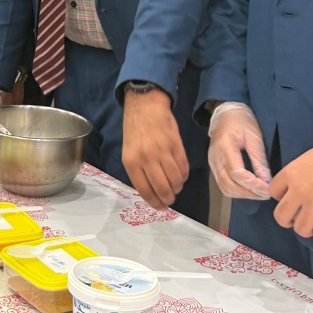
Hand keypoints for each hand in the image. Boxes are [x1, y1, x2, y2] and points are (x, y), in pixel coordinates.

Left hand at [122, 87, 188, 210]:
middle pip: (163, 188)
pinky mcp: (176, 145)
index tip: (160, 207)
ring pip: (176, 180)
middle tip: (170, 199)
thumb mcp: (129, 151)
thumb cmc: (135, 129)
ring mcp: (163, 152)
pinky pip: (183, 168)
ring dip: (177, 187)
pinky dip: (184, 176)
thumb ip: (138, 171)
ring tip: (175, 187)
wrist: (146, 105)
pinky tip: (180, 175)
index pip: (145, 190)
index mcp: (132, 161)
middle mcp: (147, 159)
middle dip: (168, 198)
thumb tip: (151, 191)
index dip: (154, 202)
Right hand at [208, 102, 272, 199]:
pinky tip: (249, 190)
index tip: (268, 187)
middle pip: (229, 185)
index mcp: (225, 147)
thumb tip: (267, 180)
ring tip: (259, 193)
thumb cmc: (241, 121)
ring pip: (226, 188)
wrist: (225, 113)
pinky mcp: (214, 167)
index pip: (237, 173)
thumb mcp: (254, 136)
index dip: (253, 184)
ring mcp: (213, 164)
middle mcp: (215, 159)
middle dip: (249, 193)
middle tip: (267, 194)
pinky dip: (237, 191)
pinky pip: (223, 185)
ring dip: (243, 195)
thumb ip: (259, 159)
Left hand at [271, 144, 312, 244]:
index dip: (280, 198)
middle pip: (281, 217)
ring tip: (312, 226)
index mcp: (290, 175)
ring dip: (306, 230)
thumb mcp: (304, 160)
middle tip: (295, 219)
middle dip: (286, 220)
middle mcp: (298, 192)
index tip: (289, 199)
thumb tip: (292, 188)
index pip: (273, 193)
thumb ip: (295, 175)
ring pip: (301, 229)